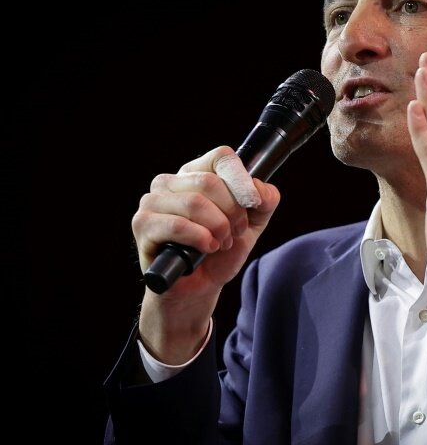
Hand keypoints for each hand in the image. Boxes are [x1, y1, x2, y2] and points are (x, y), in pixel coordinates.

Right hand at [132, 145, 279, 362]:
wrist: (200, 287)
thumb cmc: (221, 251)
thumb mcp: (252, 224)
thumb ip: (264, 202)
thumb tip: (261, 191)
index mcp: (197, 173)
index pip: (221, 157)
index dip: (241, 178)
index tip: (253, 202)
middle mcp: (171, 181)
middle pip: (210, 182)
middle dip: (232, 212)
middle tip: (234, 233)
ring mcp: (152, 201)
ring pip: (194, 203)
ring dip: (217, 228)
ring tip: (220, 243)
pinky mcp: (143, 224)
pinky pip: (176, 225)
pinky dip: (199, 239)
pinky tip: (205, 249)